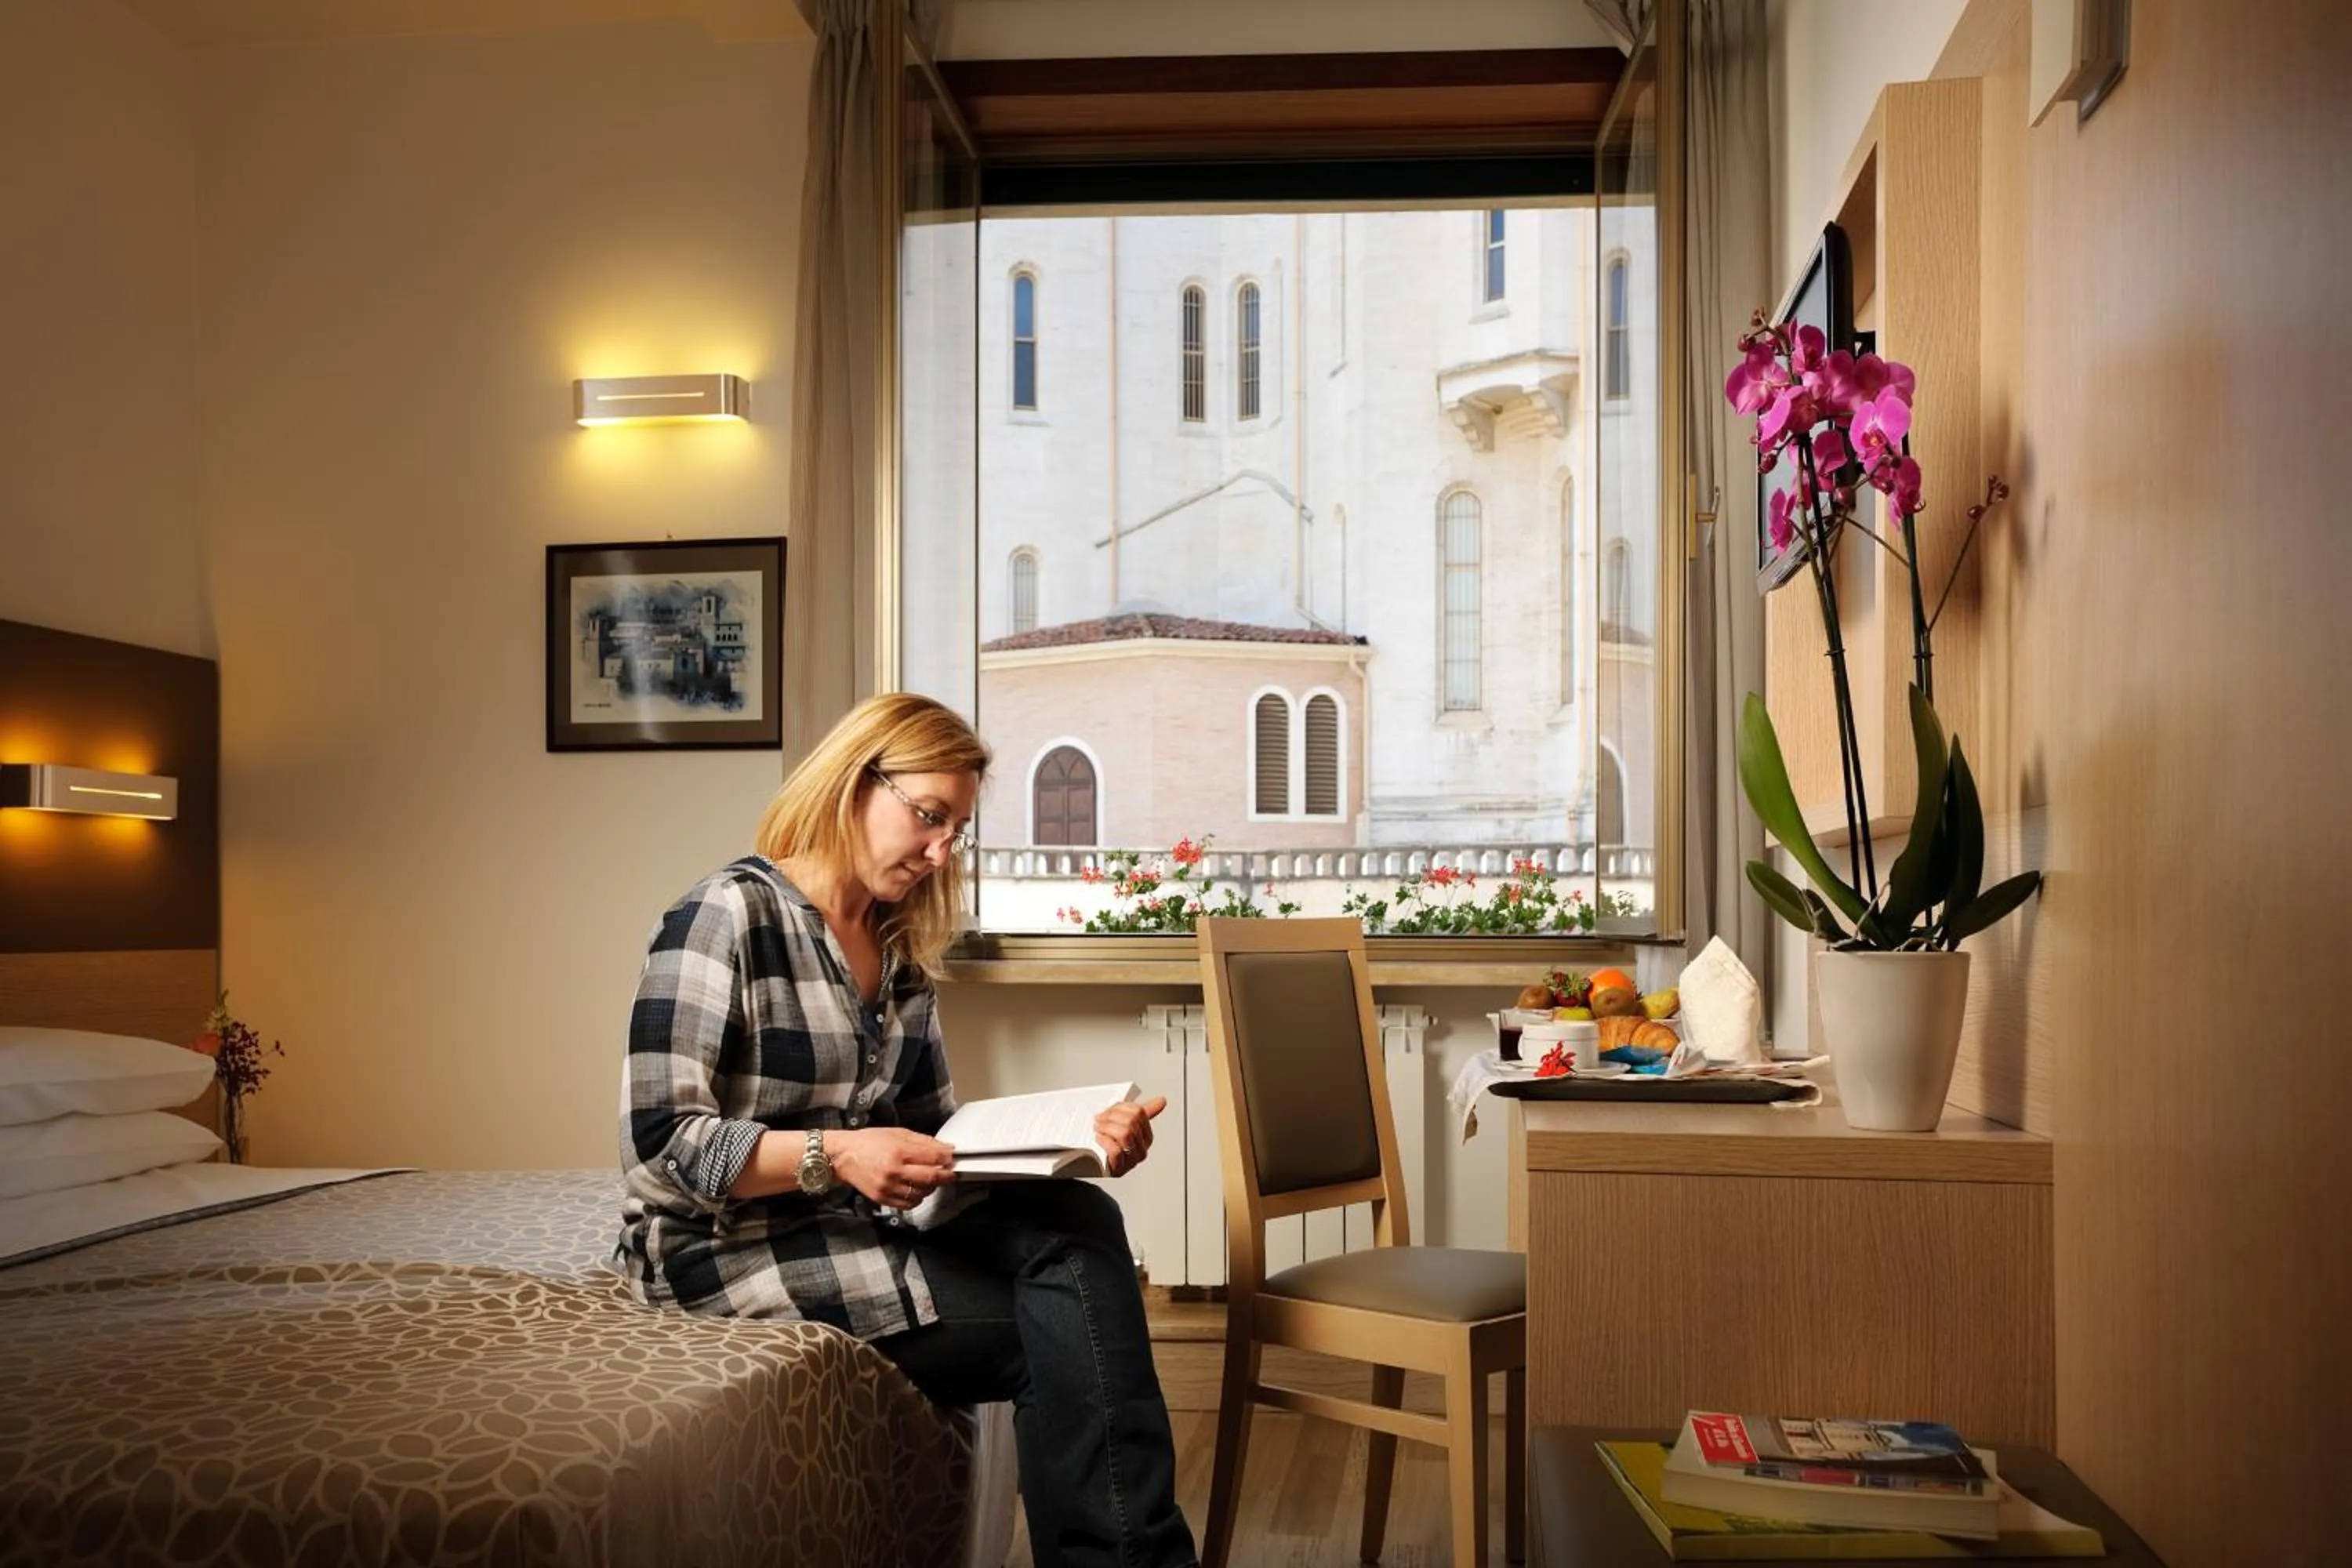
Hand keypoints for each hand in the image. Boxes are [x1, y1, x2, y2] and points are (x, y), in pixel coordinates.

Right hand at [828, 1127, 956, 1209]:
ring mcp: (888, 1187)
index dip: (947, 1158)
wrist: (843, 1156)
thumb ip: (923, 1141)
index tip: (951, 1157)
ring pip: (921, 1193)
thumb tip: (945, 1148)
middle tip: (950, 1173)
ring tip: (930, 1179)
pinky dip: (917, 1198)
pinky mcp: (882, 1199)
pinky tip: (916, 1189)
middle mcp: (894, 1171)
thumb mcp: (897, 1133)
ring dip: (931, 1187)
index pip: (933, 1157)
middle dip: (946, 1175)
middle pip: (931, 1177)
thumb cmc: (868, 1142)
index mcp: (898, 1151)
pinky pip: (908, 1204)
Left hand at [1094, 1095, 1166, 1177]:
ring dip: (1106, 1128)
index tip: (1108, 1111)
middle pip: (1131, 1122)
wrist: (1098, 1164)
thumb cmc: (1113, 1143)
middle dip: (1111, 1118)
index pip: (1139, 1112)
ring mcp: (1132, 1160)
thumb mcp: (1126, 1125)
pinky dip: (1104, 1141)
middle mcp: (1142, 1148)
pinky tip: (1099, 1138)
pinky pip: (1115, 1150)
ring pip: (1125, 1134)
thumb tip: (1162, 1101)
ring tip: (1098, 1128)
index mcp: (1147, 1136)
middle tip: (1099, 1119)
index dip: (1121, 1108)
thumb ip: (1143, 1112)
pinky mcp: (1119, 1168)